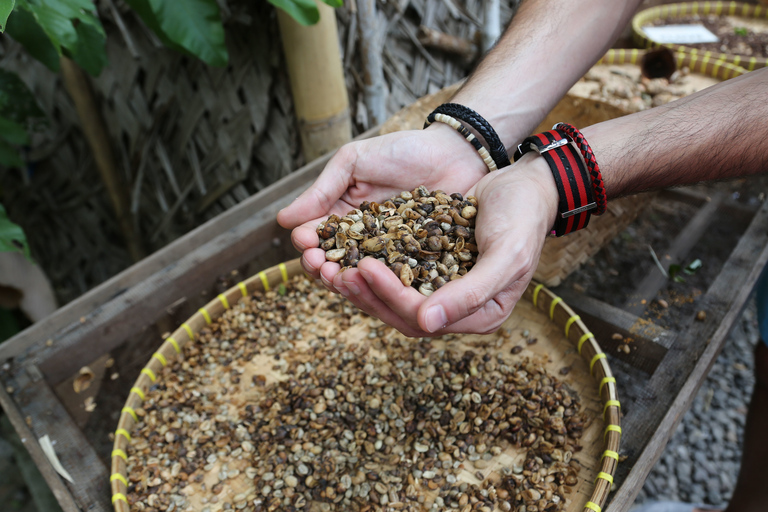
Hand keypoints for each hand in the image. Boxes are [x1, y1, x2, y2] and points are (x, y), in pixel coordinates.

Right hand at [277, 125, 487, 287]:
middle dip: (323, 269)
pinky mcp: (419, 265)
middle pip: (335, 264)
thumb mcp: (354, 162)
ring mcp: (391, 256)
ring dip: (349, 283)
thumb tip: (282, 220)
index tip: (307, 245)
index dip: (308, 246)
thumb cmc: (402, 151)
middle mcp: (363, 242)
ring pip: (363, 279)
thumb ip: (322, 190)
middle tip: (321, 268)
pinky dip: (386, 285)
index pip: (316, 239)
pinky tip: (379, 284)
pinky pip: (399, 280)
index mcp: (343, 218)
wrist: (455, 151)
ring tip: (343, 278)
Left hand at [334, 153, 558, 336]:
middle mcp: (459, 309)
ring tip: (331, 265)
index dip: (390, 295)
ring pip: (393, 298)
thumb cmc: (523, 218)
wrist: (527, 185)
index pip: (423, 317)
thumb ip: (471, 293)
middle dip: (366, 294)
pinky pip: (395, 274)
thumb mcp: (506, 254)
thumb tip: (427, 323)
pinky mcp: (431, 268)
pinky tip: (347, 251)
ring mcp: (444, 289)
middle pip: (402, 314)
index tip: (362, 267)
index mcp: (481, 315)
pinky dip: (372, 265)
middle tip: (332, 272)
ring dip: (362, 284)